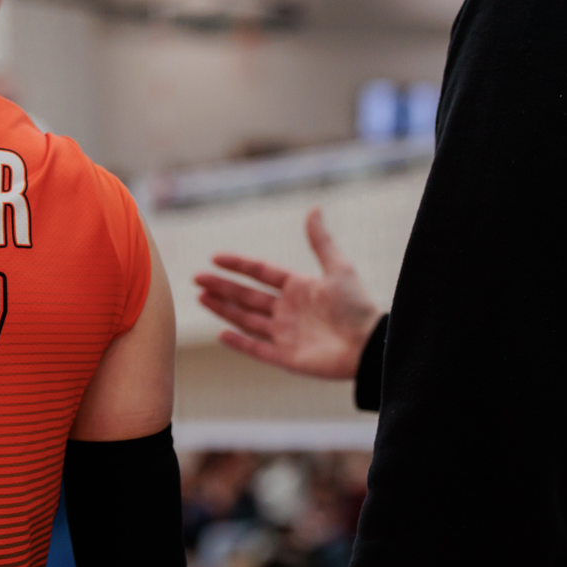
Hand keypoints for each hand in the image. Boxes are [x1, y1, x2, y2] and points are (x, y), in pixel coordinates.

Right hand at [195, 207, 382, 380]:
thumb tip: (314, 208)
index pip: (261, 273)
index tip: (216, 257)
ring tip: (201, 298)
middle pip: (248, 296)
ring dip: (223, 309)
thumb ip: (321, 240)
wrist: (369, 344)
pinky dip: (239, 343)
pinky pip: (257, 349)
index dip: (239, 264)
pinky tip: (220, 333)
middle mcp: (288, 310)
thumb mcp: (338, 267)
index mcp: (298, 287)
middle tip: (197, 279)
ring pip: (247, 319)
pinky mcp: (287, 358)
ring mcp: (286, 334)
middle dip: (222, 287)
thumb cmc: (357, 305)